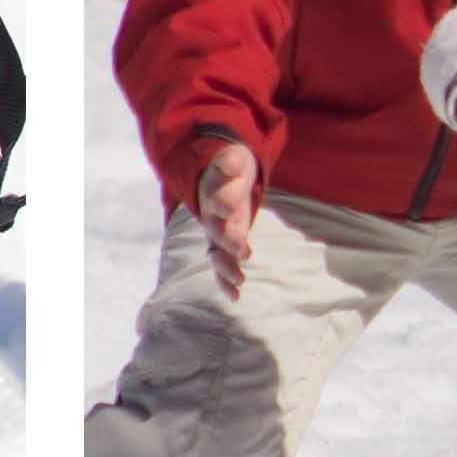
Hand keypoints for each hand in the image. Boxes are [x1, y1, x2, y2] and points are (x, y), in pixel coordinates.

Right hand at [191, 141, 260, 295]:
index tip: (233, 212)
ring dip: (226, 268)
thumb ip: (230, 162)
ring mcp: (216, 235)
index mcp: (212, 194)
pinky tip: (236, 297)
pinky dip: (225, 283)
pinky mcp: (224, 247)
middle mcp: (211, 218)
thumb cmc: (230, 169)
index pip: (217, 200)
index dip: (224, 204)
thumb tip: (232, 162)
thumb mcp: (232, 159)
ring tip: (240, 280)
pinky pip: (221, 268)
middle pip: (216, 232)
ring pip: (215, 254)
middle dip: (230, 242)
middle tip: (245, 251)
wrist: (219, 178)